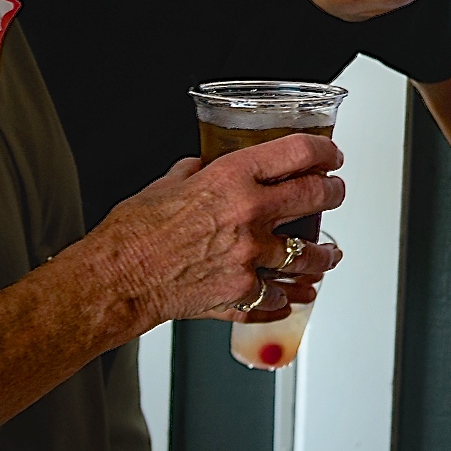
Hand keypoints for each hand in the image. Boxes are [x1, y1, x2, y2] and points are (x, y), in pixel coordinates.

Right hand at [84, 133, 346, 328]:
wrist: (115, 280)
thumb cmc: (132, 233)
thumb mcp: (166, 184)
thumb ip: (196, 171)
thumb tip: (206, 165)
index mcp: (232, 179)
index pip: (298, 152)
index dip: (324, 151)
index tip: (330, 155)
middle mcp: (249, 216)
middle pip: (317, 198)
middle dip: (334, 193)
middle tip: (335, 193)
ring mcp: (250, 259)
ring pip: (311, 257)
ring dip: (324, 255)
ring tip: (329, 254)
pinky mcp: (242, 295)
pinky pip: (280, 299)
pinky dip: (291, 298)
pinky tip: (296, 294)